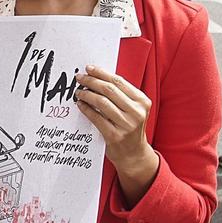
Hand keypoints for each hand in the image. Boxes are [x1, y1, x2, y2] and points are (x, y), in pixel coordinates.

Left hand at [75, 66, 155, 183]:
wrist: (133, 154)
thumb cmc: (130, 128)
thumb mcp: (133, 110)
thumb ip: (121, 95)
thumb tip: (97, 77)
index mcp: (142, 102)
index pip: (119, 82)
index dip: (102, 73)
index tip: (89, 68)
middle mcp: (136, 112)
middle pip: (109, 90)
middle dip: (92, 81)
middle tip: (80, 78)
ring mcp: (126, 125)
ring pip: (102, 102)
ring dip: (87, 94)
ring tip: (78, 92)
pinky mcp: (115, 136)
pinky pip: (96, 118)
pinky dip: (86, 109)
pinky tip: (80, 104)